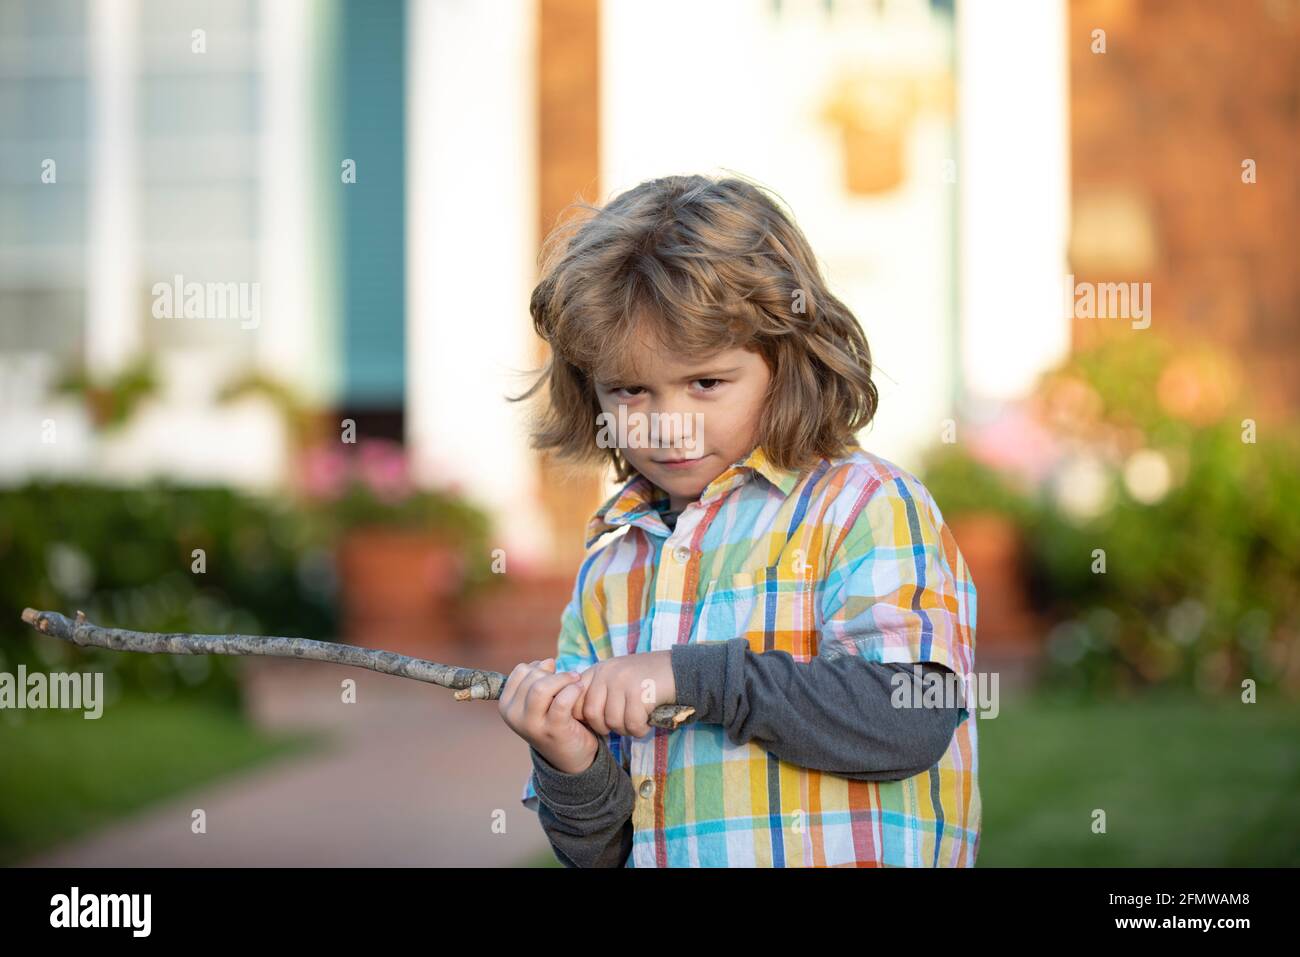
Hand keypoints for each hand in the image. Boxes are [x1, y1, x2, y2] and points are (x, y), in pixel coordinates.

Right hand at [498, 658, 599, 774]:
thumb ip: (539, 678)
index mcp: (506, 705)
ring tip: (576, 680)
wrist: (570, 756)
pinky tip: (581, 688)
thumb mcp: (540, 699)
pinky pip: (561, 701)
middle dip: (554, 674)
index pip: (521, 671)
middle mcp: (514, 716)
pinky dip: (573, 690)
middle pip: (533, 677)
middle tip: (570, 678)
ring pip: (541, 687)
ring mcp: (532, 725)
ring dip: (563, 679)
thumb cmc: (554, 720)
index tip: (554, 675)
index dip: (540, 667)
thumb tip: (548, 662)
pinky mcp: (553, 730)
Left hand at [571, 650, 675, 738]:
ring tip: (636, 723)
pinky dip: (640, 730)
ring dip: (625, 730)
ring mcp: (623, 681)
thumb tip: (578, 716)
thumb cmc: (646, 679)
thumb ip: (598, 691)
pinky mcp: (640, 692)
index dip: (585, 718)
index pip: (576, 701)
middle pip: (592, 714)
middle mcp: (607, 673)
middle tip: (620, 726)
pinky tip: (646, 723)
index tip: (601, 722)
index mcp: (598, 670)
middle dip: (605, 728)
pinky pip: (632, 724)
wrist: (678, 669)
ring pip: (613, 722)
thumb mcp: (617, 677)